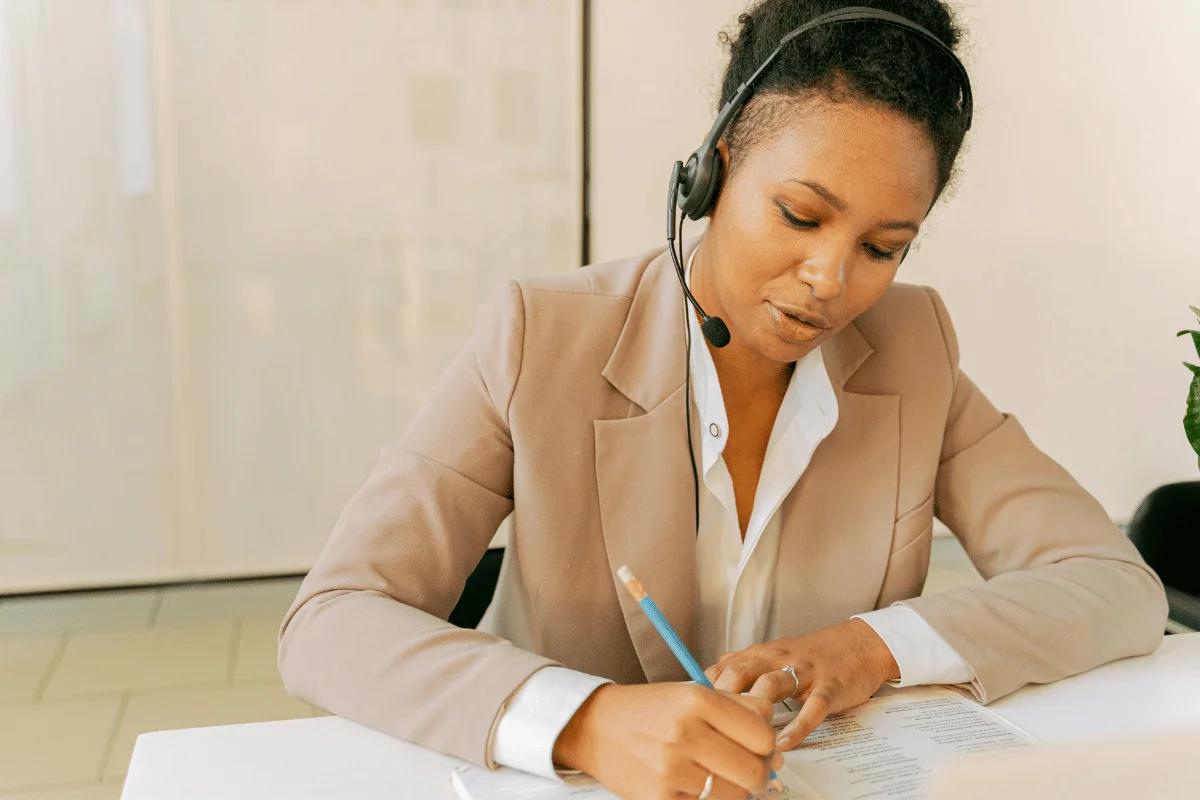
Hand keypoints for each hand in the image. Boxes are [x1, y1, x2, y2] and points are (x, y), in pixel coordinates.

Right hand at [553, 682, 783, 799]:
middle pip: (754, 771)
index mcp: (697, 700)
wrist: (595, 727)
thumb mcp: (691, 693)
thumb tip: (774, 737)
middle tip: (749, 768)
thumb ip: (737, 707)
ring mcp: (671, 769)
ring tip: (720, 776)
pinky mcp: (659, 798)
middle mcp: (685, 733)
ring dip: (735, 790)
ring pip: (734, 795)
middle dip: (759, 773)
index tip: (761, 747)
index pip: (762, 735)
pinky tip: (698, 785)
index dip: (768, 745)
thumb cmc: (647, 709)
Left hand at [704, 619, 899, 750]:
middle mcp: (777, 659)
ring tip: (744, 738)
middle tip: (710, 727)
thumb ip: (741, 669)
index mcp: (759, 654)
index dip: (704, 692)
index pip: (721, 668)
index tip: (691, 715)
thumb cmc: (811, 656)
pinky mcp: (829, 687)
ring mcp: (804, 672)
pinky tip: (784, 743)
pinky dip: (797, 726)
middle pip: (739, 672)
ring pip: (773, 685)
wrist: (859, 645)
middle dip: (721, 698)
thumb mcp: (771, 656)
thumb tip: (706, 688)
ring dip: (756, 711)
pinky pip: (812, 707)